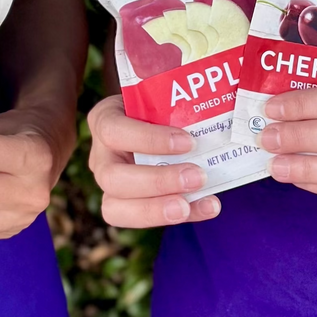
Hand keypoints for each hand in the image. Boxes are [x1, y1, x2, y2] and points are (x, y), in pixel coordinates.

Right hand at [87, 94, 220, 228]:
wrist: (163, 122)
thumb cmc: (162, 105)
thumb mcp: (163, 94)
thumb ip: (177, 100)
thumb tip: (216, 101)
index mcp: (104, 119)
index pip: (113, 130)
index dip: (148, 139)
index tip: (187, 142)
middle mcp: (101, 155)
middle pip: (111, 178)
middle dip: (156, 182)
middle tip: (197, 177)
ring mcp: (109, 185)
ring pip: (115, 208)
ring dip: (158, 209)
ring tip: (192, 204)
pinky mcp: (125, 207)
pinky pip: (143, 221)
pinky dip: (182, 214)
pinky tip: (208, 206)